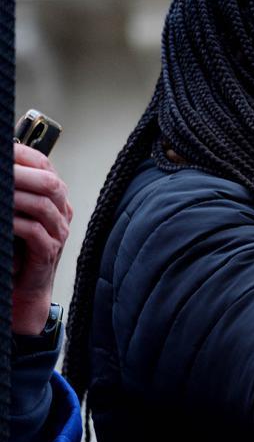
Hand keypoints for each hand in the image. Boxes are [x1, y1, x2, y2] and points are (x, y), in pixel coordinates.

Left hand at [12, 143, 72, 334]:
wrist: (23, 292)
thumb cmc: (16, 252)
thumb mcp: (14, 216)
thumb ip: (12, 194)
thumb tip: (1, 171)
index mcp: (53, 198)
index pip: (45, 165)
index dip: (23, 154)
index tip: (3, 150)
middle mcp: (60, 212)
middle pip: (49, 181)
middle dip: (19, 172)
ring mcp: (58, 232)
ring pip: (42, 204)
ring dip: (13, 195)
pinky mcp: (48, 252)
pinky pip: (34, 231)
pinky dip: (14, 222)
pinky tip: (2, 220)